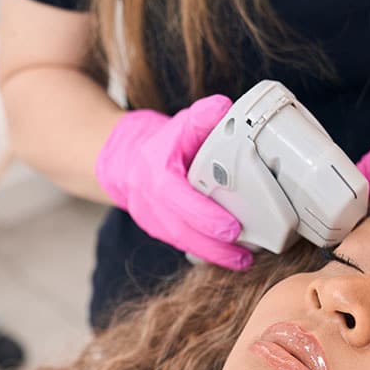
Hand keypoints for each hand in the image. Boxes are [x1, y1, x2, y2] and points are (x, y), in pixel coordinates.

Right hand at [95, 95, 252, 269]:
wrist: (125, 160)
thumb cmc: (161, 143)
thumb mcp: (180, 125)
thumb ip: (202, 118)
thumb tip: (224, 108)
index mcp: (156, 174)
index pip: (177, 198)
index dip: (204, 215)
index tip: (232, 227)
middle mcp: (150, 200)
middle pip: (181, 229)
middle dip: (213, 244)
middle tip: (244, 254)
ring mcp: (152, 218)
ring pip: (182, 242)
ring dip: (213, 255)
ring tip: (242, 261)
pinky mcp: (159, 230)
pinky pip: (183, 245)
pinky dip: (206, 253)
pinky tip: (229, 259)